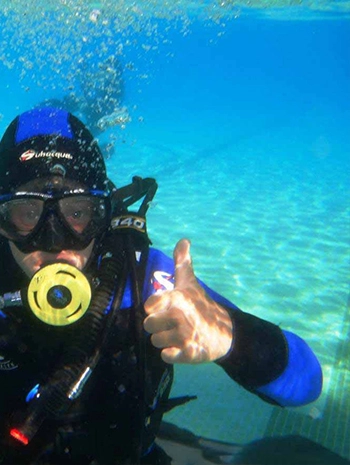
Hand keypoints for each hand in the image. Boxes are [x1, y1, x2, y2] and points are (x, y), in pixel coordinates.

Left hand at [143, 239, 232, 363]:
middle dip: (159, 326)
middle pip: (148, 325)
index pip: (148, 306)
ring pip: (155, 341)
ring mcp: (184, 335)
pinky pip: (165, 356)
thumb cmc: (201, 304)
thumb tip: (183, 239)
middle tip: (173, 323)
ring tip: (178, 335)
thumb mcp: (190, 283)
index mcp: (177, 298)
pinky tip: (181, 347)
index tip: (167, 308)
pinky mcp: (188, 354)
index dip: (155, 308)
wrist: (225, 332)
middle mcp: (180, 315)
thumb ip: (182, 262)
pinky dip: (171, 354)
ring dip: (165, 340)